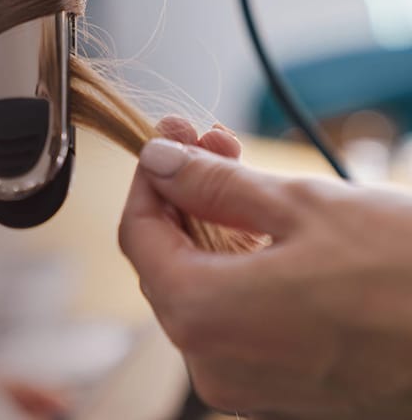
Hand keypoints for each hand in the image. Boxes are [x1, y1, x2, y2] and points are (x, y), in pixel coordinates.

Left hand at [119, 139, 411, 418]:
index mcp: (201, 315)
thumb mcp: (297, 207)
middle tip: (207, 139)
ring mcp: (245, 382)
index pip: (138, 234)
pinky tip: (259, 220)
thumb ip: (211, 184)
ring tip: (234, 163)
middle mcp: (211, 361)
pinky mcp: (279, 387)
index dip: (149, 178)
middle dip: (182, 191)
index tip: (169, 136)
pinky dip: (236, 263)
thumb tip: (158, 158)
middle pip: (166, 258)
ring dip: (210, 220)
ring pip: (199, 284)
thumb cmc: (403, 274)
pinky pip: (233, 315)